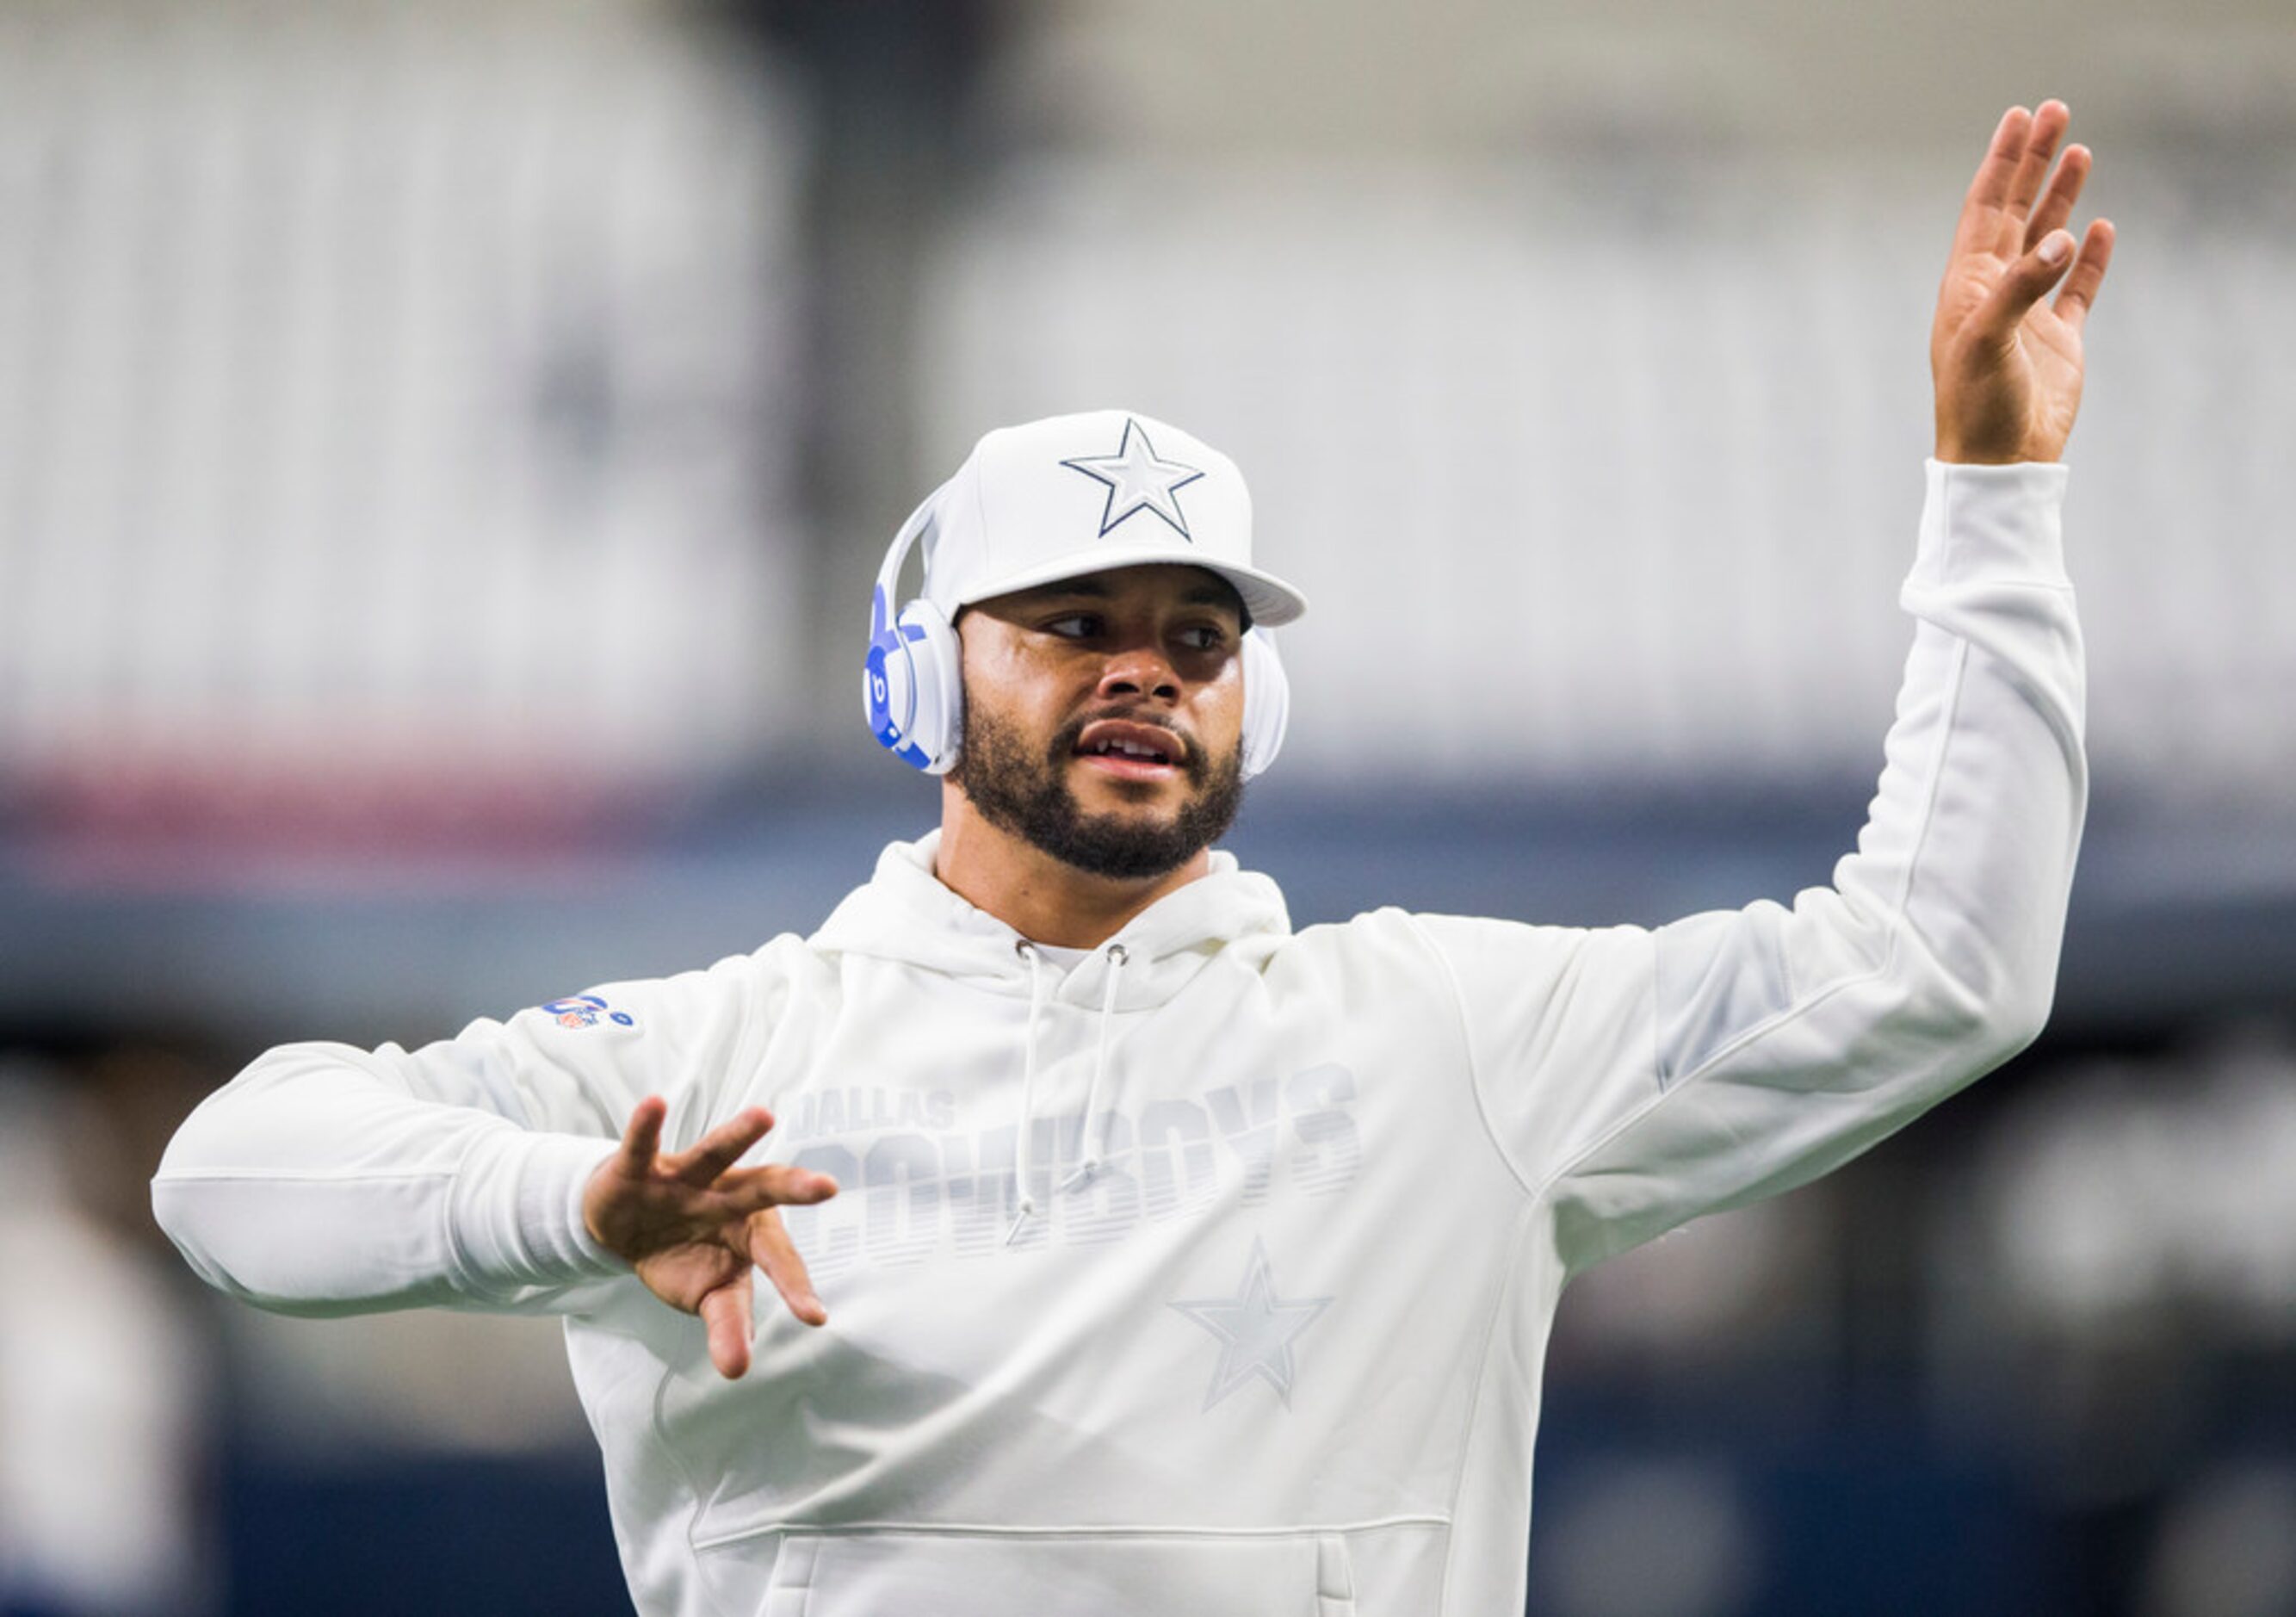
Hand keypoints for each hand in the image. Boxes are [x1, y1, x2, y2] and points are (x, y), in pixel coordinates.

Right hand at [583, 1097, 838, 1378]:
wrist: (624, 1227)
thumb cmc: (682, 1256)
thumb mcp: (706, 1293)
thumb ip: (727, 1324)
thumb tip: (739, 1371)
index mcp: (749, 1230)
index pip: (777, 1257)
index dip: (794, 1285)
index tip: (814, 1316)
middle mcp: (725, 1196)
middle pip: (765, 1188)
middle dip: (795, 1188)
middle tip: (828, 1186)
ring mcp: (684, 1178)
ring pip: (716, 1152)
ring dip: (738, 1134)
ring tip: (765, 1115)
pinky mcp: (640, 1168)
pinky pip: (644, 1145)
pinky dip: (647, 1126)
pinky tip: (654, 1103)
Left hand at [1931, 101, 2115, 463]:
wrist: (1999, 461)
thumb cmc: (1977, 404)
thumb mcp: (1988, 340)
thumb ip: (2021, 287)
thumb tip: (2059, 238)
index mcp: (1965, 285)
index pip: (1986, 208)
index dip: (2002, 162)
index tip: (2019, 118)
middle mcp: (1994, 291)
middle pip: (2016, 211)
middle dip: (2033, 163)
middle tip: (2054, 111)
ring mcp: (2028, 312)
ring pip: (2047, 241)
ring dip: (2061, 197)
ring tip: (2079, 152)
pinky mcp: (2058, 339)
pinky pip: (2077, 287)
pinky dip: (2088, 257)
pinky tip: (2098, 227)